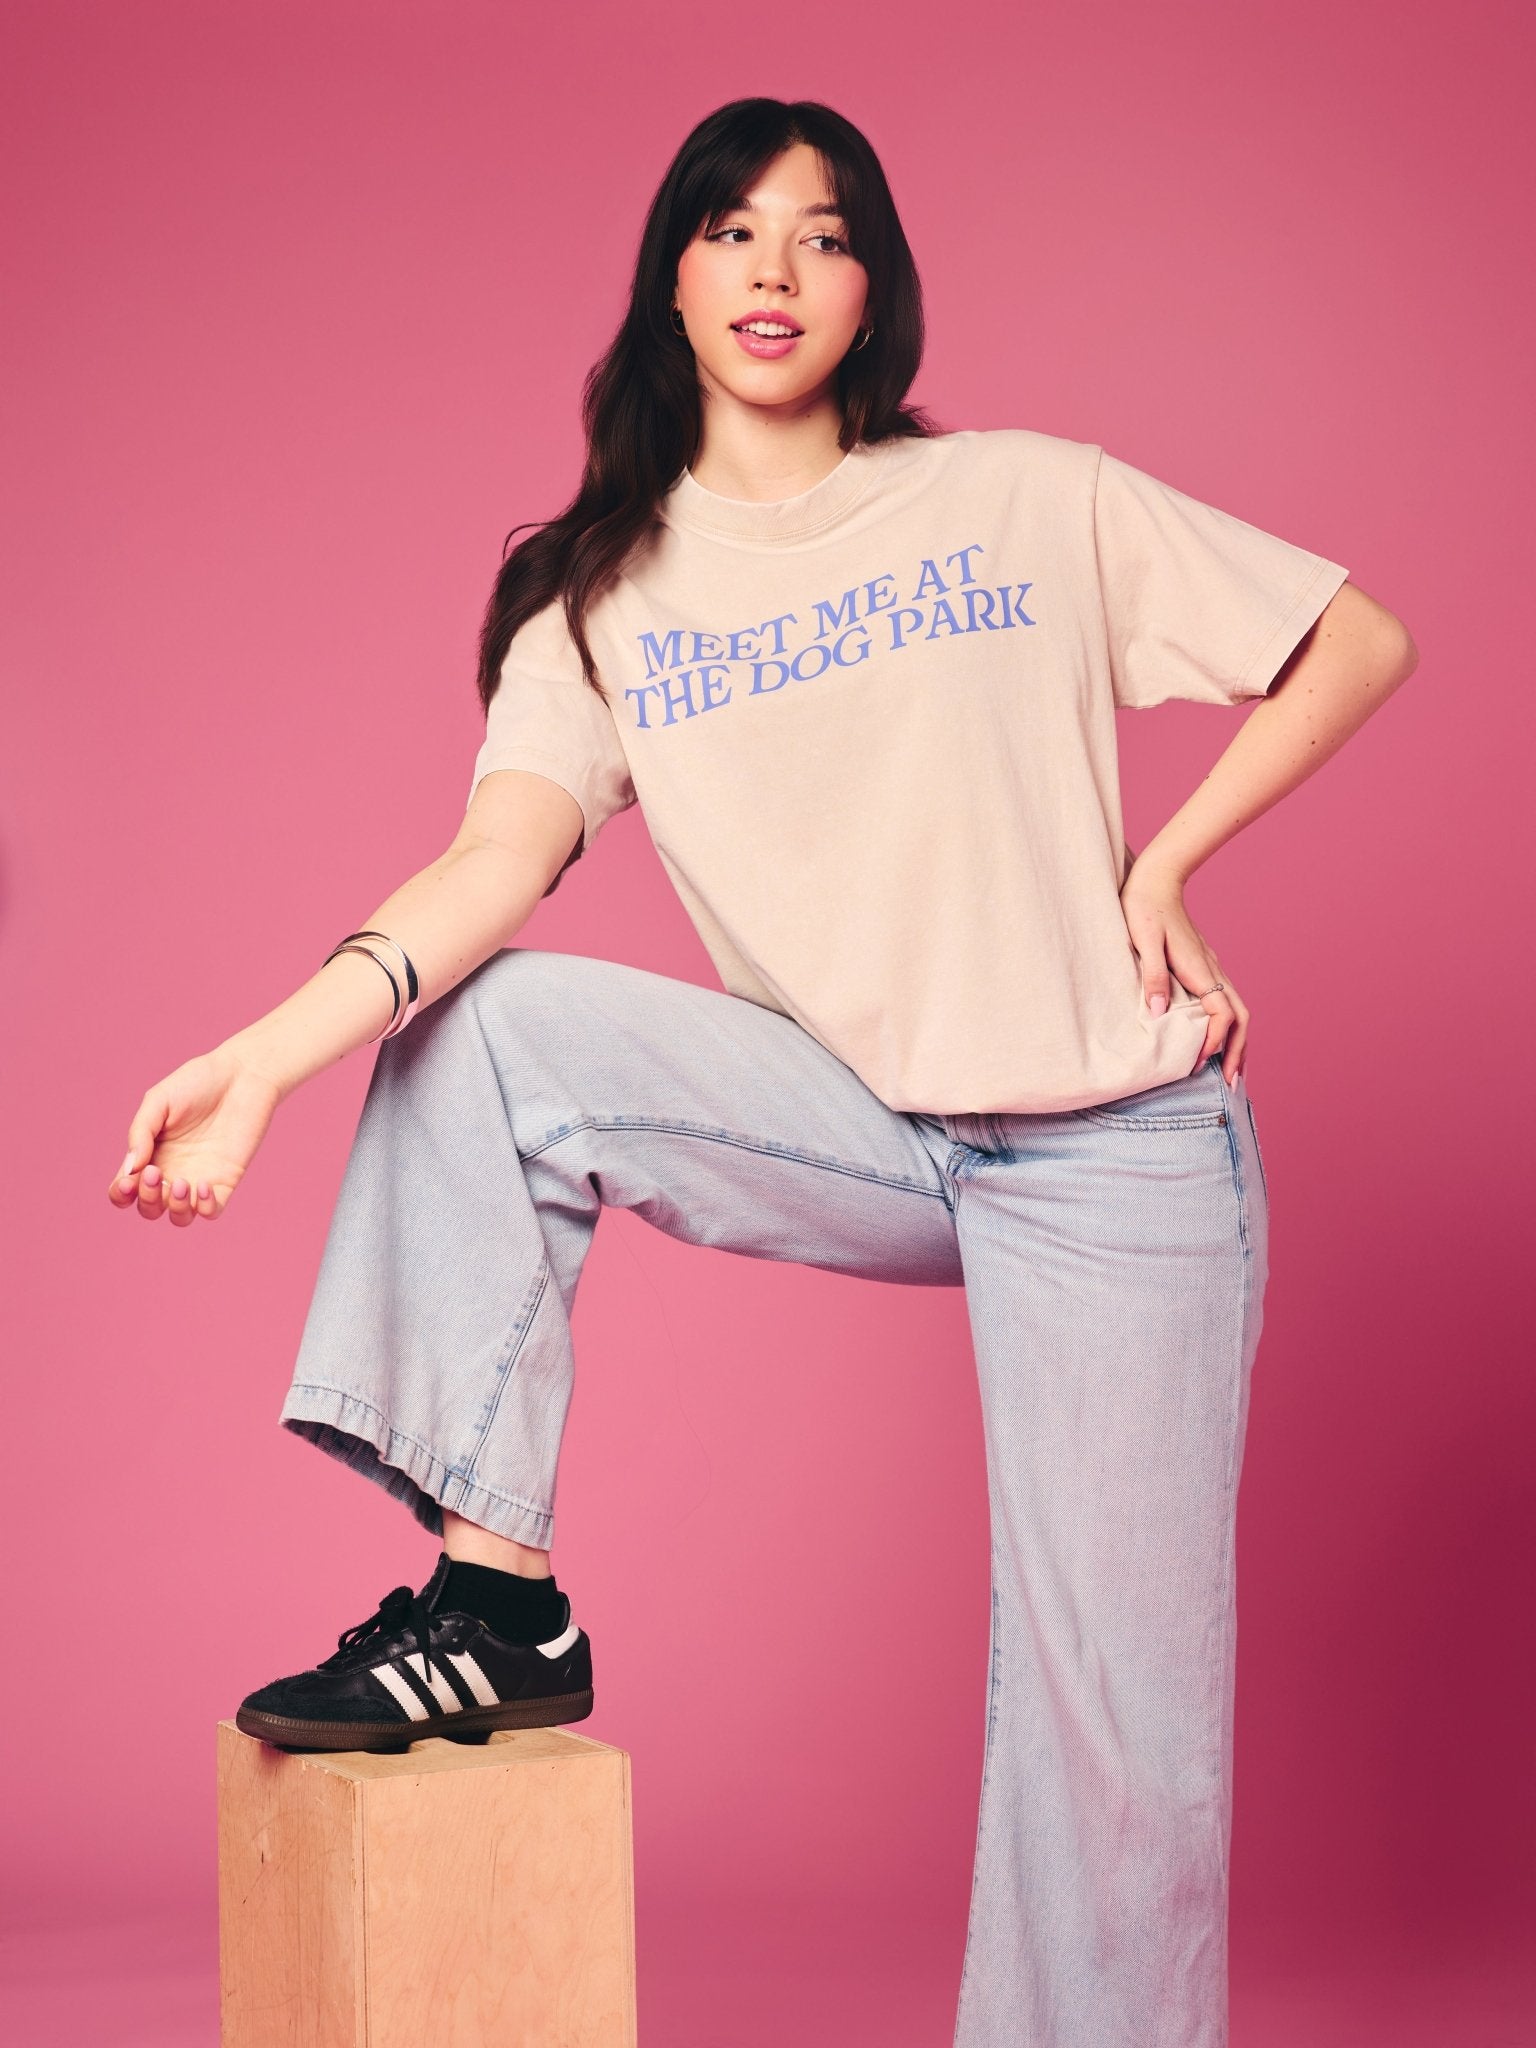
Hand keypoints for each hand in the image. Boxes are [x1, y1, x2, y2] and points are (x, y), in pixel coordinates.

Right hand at [106, 1045, 283, 1226]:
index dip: (121, 1194)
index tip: (129, 1179)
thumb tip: (129, 1169)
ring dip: (174, 1208)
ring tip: (180, 1183)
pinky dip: (204, 1207)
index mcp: (150, 1154)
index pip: (126, 1189)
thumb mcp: (159, 1100)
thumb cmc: (198, 1082)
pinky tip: (203, 1185)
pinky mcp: (226, 1180)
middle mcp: (171, 1171)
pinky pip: (211, 1211)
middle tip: (154, 1173)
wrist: (242, 1075)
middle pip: (149, 1208)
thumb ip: (140, 1133)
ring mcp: (199, 1178)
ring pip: (179, 1217)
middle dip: (146, 1199)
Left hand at [1120, 856, 1247, 1083]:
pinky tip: (1215, 1037)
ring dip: (1237, 1040)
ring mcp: (1209, 967)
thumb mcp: (1142, 940)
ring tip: (1231, 1069)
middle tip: (1233, 1083)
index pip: (1221, 1014)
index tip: (1198, 1063)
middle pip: (1240, 1017)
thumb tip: (1162, 1012)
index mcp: (1199, 968)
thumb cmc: (1142, 907)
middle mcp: (1211, 970)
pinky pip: (1224, 1001)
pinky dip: (1227, 1025)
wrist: (1154, 878)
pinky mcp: (1201, 965)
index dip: (1214, 1041)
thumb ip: (1152, 976)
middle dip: (1239, 1051)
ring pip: (1236, 1010)